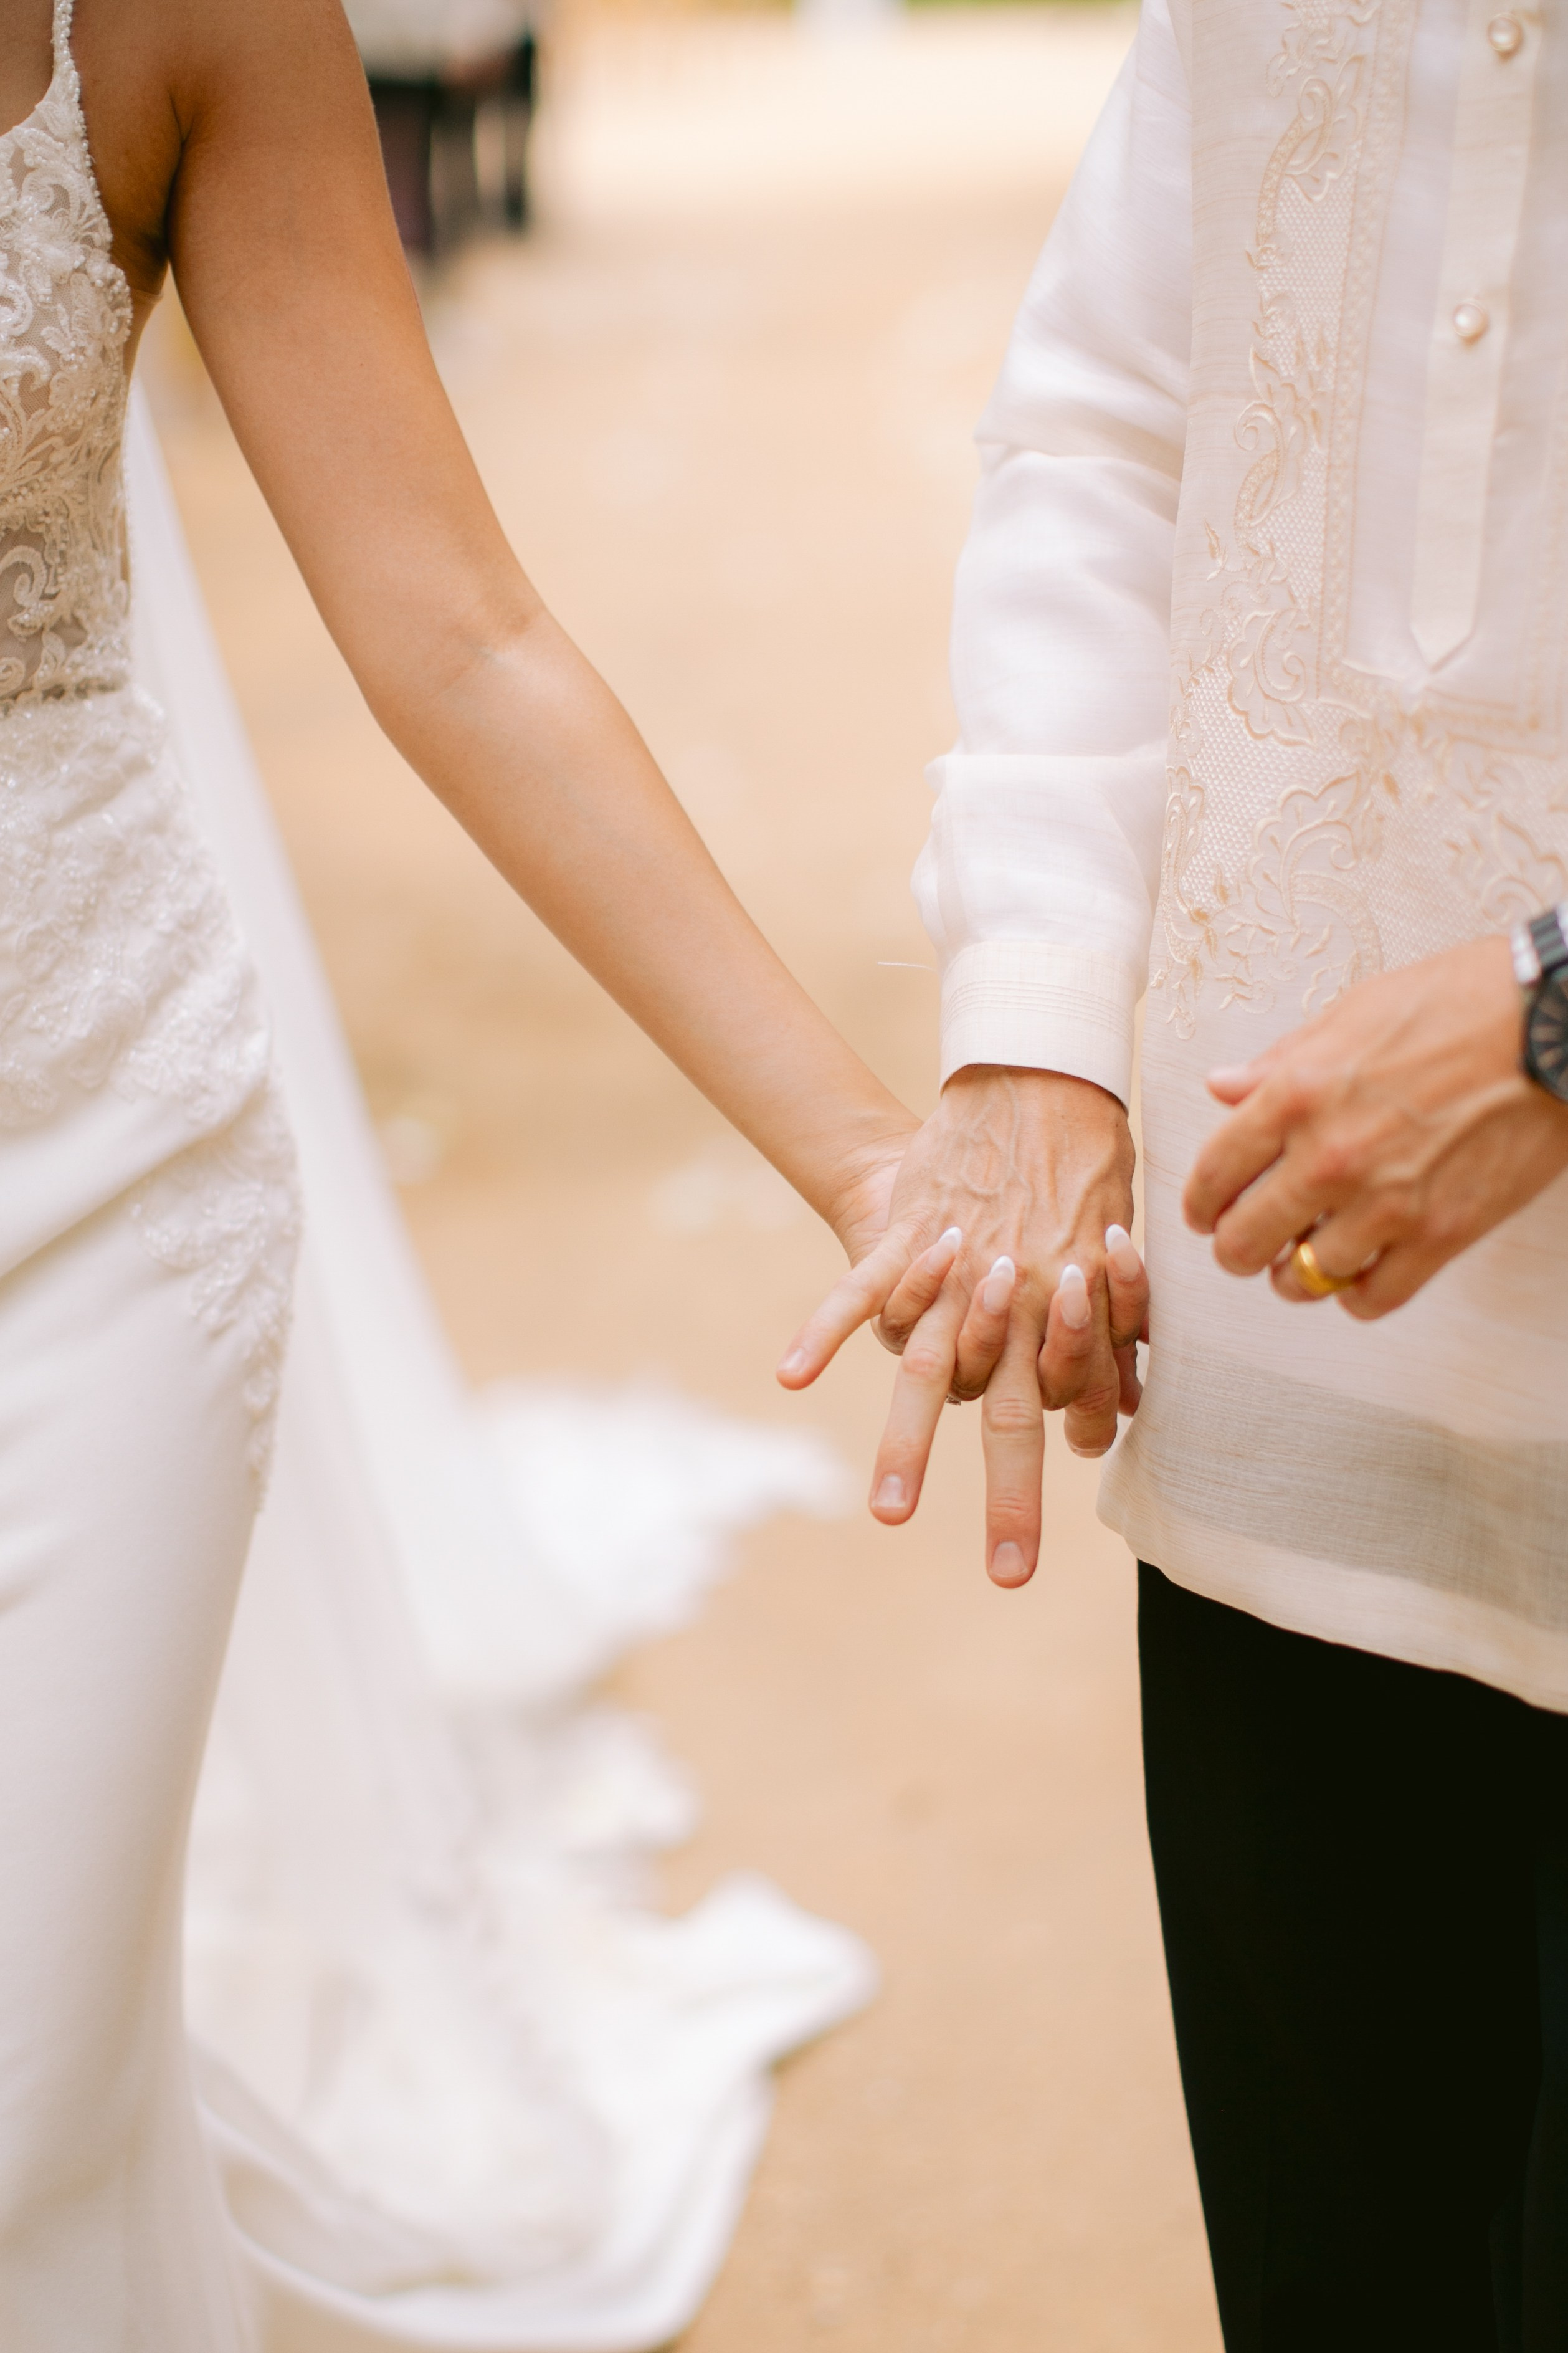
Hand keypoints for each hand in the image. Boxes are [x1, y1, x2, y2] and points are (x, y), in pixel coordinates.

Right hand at [778, 1067, 1148, 1586]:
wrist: (1037, 1076)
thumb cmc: (1088, 1160)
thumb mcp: (1118, 1241)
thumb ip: (1112, 1323)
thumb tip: (1120, 1404)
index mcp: (1072, 1307)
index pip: (1080, 1399)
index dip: (1083, 1435)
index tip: (1079, 1466)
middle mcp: (1016, 1304)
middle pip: (1013, 1415)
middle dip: (1014, 1498)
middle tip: (1011, 1575)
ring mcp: (954, 1274)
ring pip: (927, 1370)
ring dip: (908, 1447)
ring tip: (889, 1515)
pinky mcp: (905, 1236)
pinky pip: (859, 1291)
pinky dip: (822, 1331)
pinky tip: (789, 1375)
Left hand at [1184, 933, 1567, 1316]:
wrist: (1553, 1024)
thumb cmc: (1459, 1002)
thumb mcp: (1352, 1013)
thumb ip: (1280, 1061)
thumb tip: (1223, 1088)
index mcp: (1296, 1094)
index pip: (1213, 1173)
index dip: (1200, 1203)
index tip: (1205, 1212)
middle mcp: (1330, 1155)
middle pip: (1244, 1240)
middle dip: (1236, 1249)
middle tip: (1245, 1245)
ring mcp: (1386, 1202)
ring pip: (1303, 1278)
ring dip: (1294, 1276)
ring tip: (1301, 1261)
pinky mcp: (1441, 1234)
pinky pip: (1372, 1297)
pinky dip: (1355, 1294)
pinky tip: (1358, 1272)